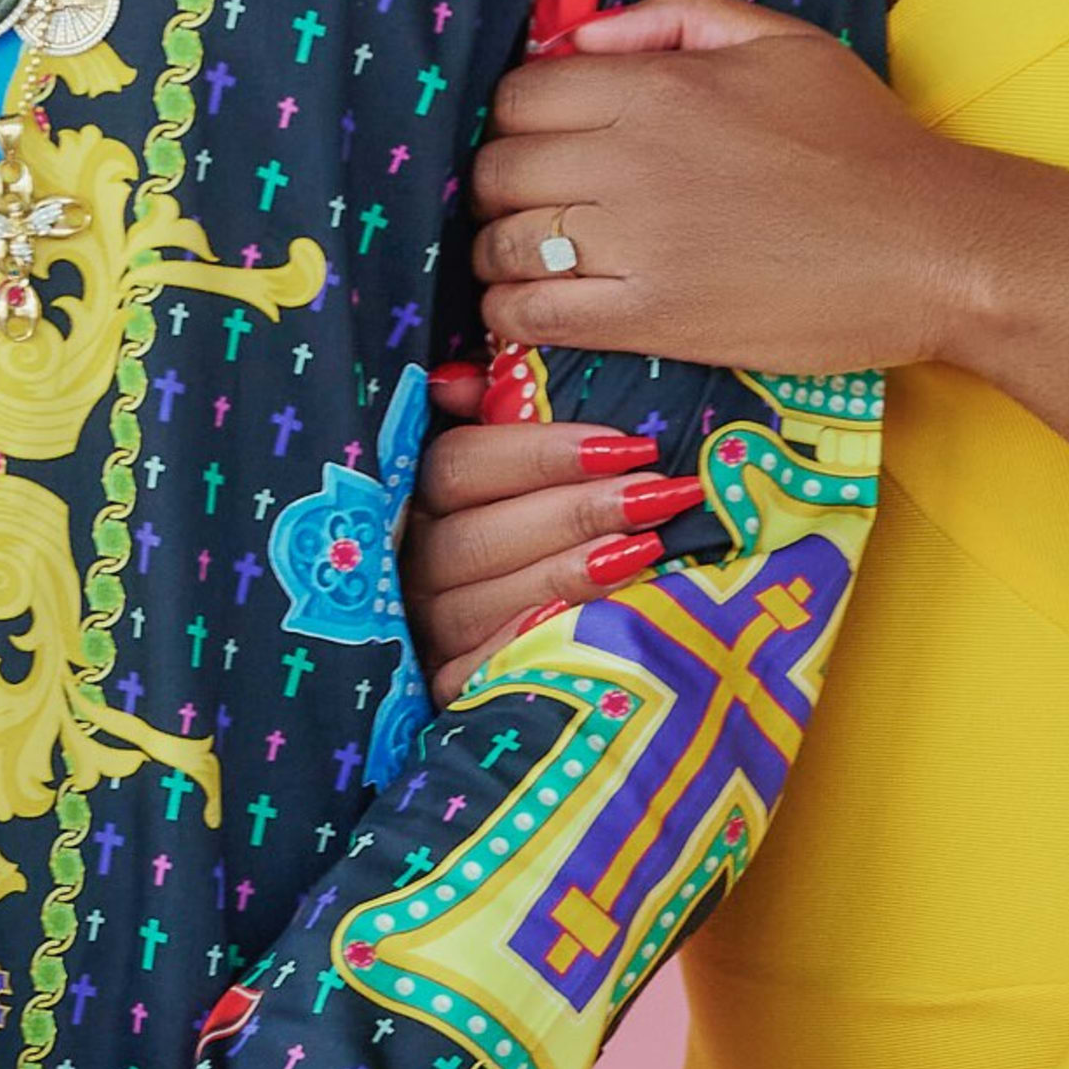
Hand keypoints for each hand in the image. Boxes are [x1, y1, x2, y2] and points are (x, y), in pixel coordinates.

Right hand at [402, 394, 699, 700]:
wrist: (553, 645)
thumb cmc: (540, 522)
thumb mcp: (518, 468)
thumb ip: (491, 418)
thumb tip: (458, 382)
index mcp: (420, 498)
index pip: (459, 465)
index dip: (542, 454)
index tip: (629, 446)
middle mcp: (412, 565)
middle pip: (473, 536)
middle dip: (573, 512)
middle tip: (655, 495)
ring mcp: (426, 629)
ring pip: (478, 603)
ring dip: (567, 572)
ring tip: (645, 549)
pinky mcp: (446, 685)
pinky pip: (476, 671)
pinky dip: (528, 645)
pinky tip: (587, 621)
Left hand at [467, 0, 969, 381]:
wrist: (933, 246)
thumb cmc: (865, 141)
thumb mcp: (782, 41)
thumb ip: (678, 14)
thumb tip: (583, 34)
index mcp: (659, 85)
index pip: (521, 94)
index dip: (520, 119)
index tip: (544, 142)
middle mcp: (633, 158)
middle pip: (499, 169)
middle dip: (503, 187)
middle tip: (536, 203)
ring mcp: (637, 243)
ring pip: (504, 245)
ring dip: (503, 254)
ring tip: (532, 261)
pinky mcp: (651, 318)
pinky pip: (531, 316)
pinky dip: (512, 314)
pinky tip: (533, 310)